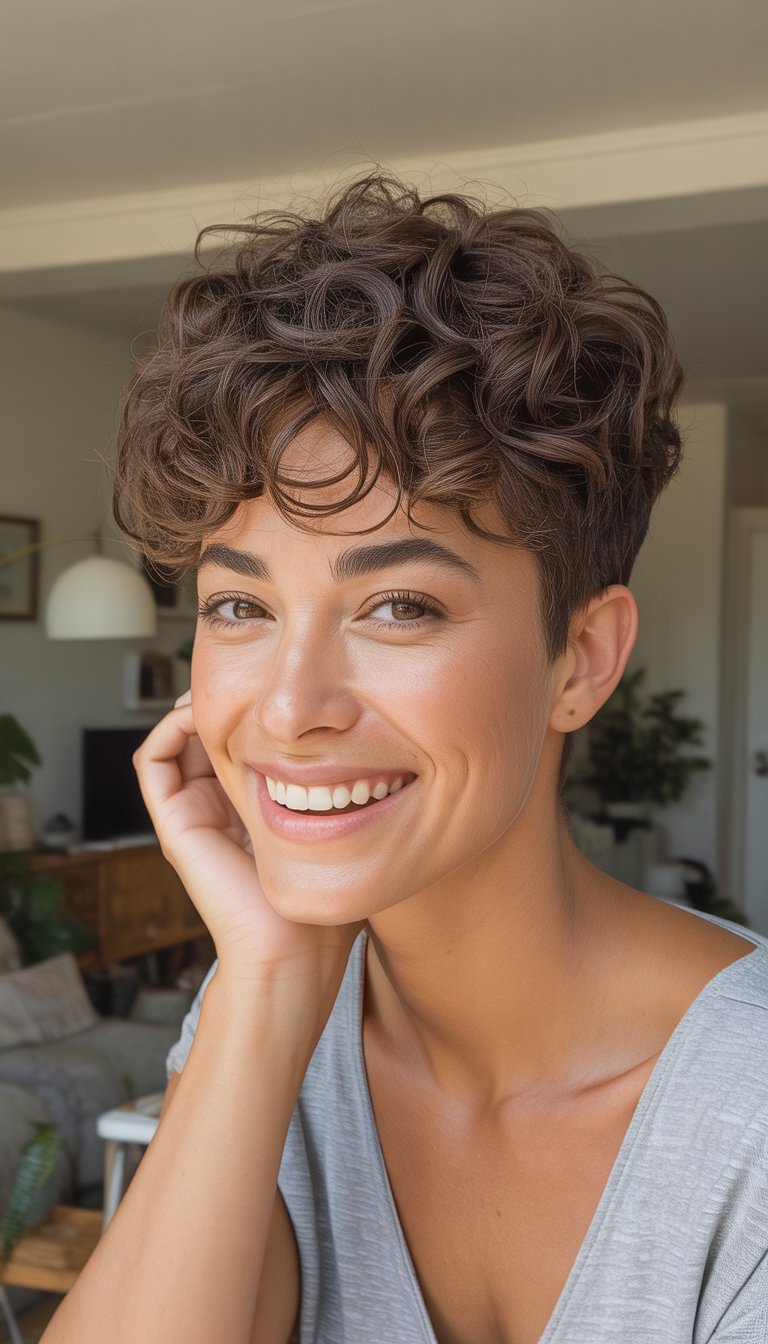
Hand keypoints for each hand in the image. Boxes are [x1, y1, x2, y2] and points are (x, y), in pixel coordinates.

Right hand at [133, 692, 362, 987]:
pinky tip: (202, 713)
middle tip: (253, 676)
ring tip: (227, 687)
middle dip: (227, 697)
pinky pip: (153, 761)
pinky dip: (170, 728)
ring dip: (196, 704)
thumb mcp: (342, 829)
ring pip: (177, 739)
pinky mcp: (175, 824)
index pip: (242, 740)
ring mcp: (194, 814)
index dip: (256, 707)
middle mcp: (219, 806)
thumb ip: (346, 794)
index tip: (283, 687)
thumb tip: (371, 744)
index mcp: (254, 807)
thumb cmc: (326, 902)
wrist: (297, 951)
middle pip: (208, 733)